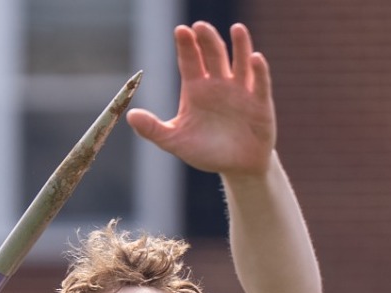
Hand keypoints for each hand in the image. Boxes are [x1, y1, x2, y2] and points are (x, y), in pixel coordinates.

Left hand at [126, 22, 274, 177]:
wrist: (236, 167)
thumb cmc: (205, 151)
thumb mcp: (176, 141)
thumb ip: (153, 129)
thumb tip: (130, 115)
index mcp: (196, 88)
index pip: (189, 61)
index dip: (186, 45)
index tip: (180, 30)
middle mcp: (218, 83)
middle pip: (213, 55)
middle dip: (207, 40)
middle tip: (200, 26)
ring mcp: (241, 91)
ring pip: (240, 63)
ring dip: (240, 45)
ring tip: (236, 29)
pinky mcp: (260, 103)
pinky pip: (260, 83)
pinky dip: (259, 71)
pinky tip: (255, 58)